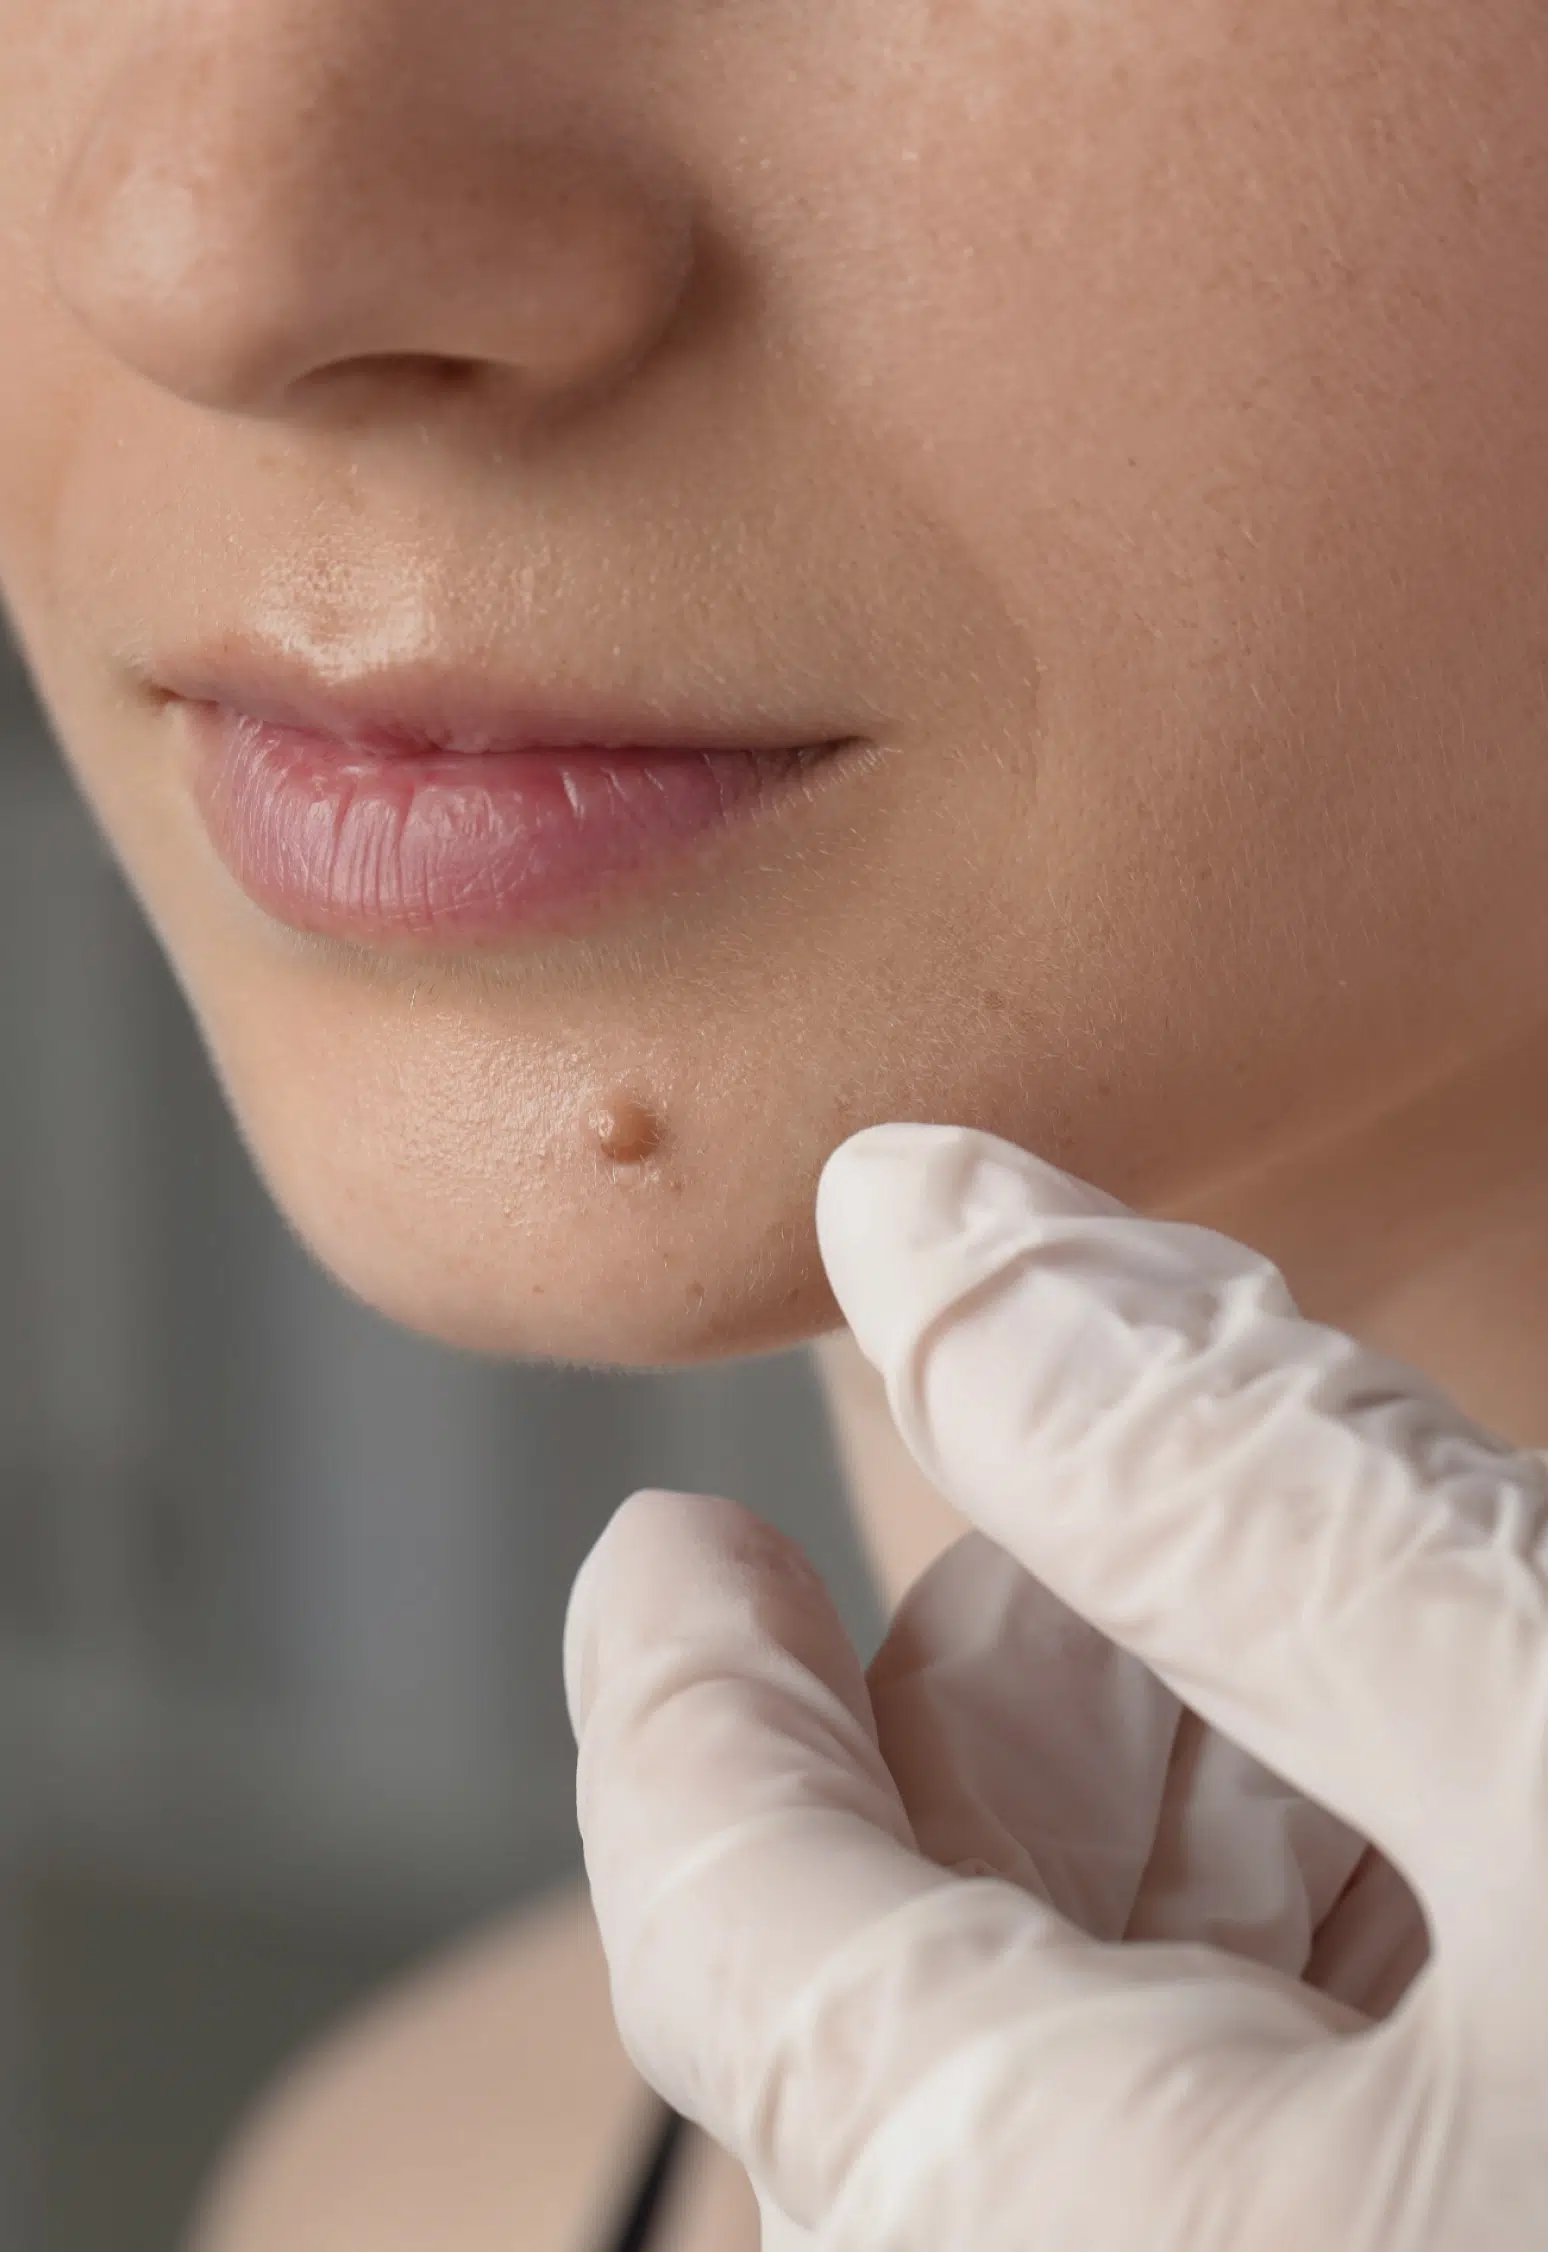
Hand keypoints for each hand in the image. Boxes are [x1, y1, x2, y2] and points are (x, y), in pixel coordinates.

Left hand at [566, 1124, 1547, 2249]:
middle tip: (1141, 1494)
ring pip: (1097, 2045)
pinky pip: (1253, 2139)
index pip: (715, 1910)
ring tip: (1362, 1607)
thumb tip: (931, 1220)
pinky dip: (1316, 1939)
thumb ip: (1224, 1492)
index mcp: (1056, 2232)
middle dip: (1027, 1685)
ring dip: (1203, 1795)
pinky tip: (1444, 1799)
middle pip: (909, 1954)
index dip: (683, 1677)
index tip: (675, 1544)